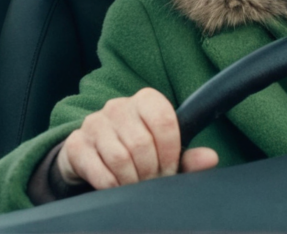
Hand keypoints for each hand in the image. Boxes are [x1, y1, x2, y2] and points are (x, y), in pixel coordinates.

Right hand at [57, 88, 218, 189]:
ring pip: (120, 158)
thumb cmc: (137, 149)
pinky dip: (112, 185)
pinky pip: (99, 170)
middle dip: (151, 170)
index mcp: (146, 100)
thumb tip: (211, 158)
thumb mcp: (165, 150)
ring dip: (132, 179)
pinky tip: (117, 185)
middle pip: (142, 144)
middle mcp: (118, 106)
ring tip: (136, 183)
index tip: (170, 167)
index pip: (164, 121)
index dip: (171, 151)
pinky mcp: (76, 144)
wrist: (93, 153)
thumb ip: (189, 156)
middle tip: (152, 180)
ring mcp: (94, 123)